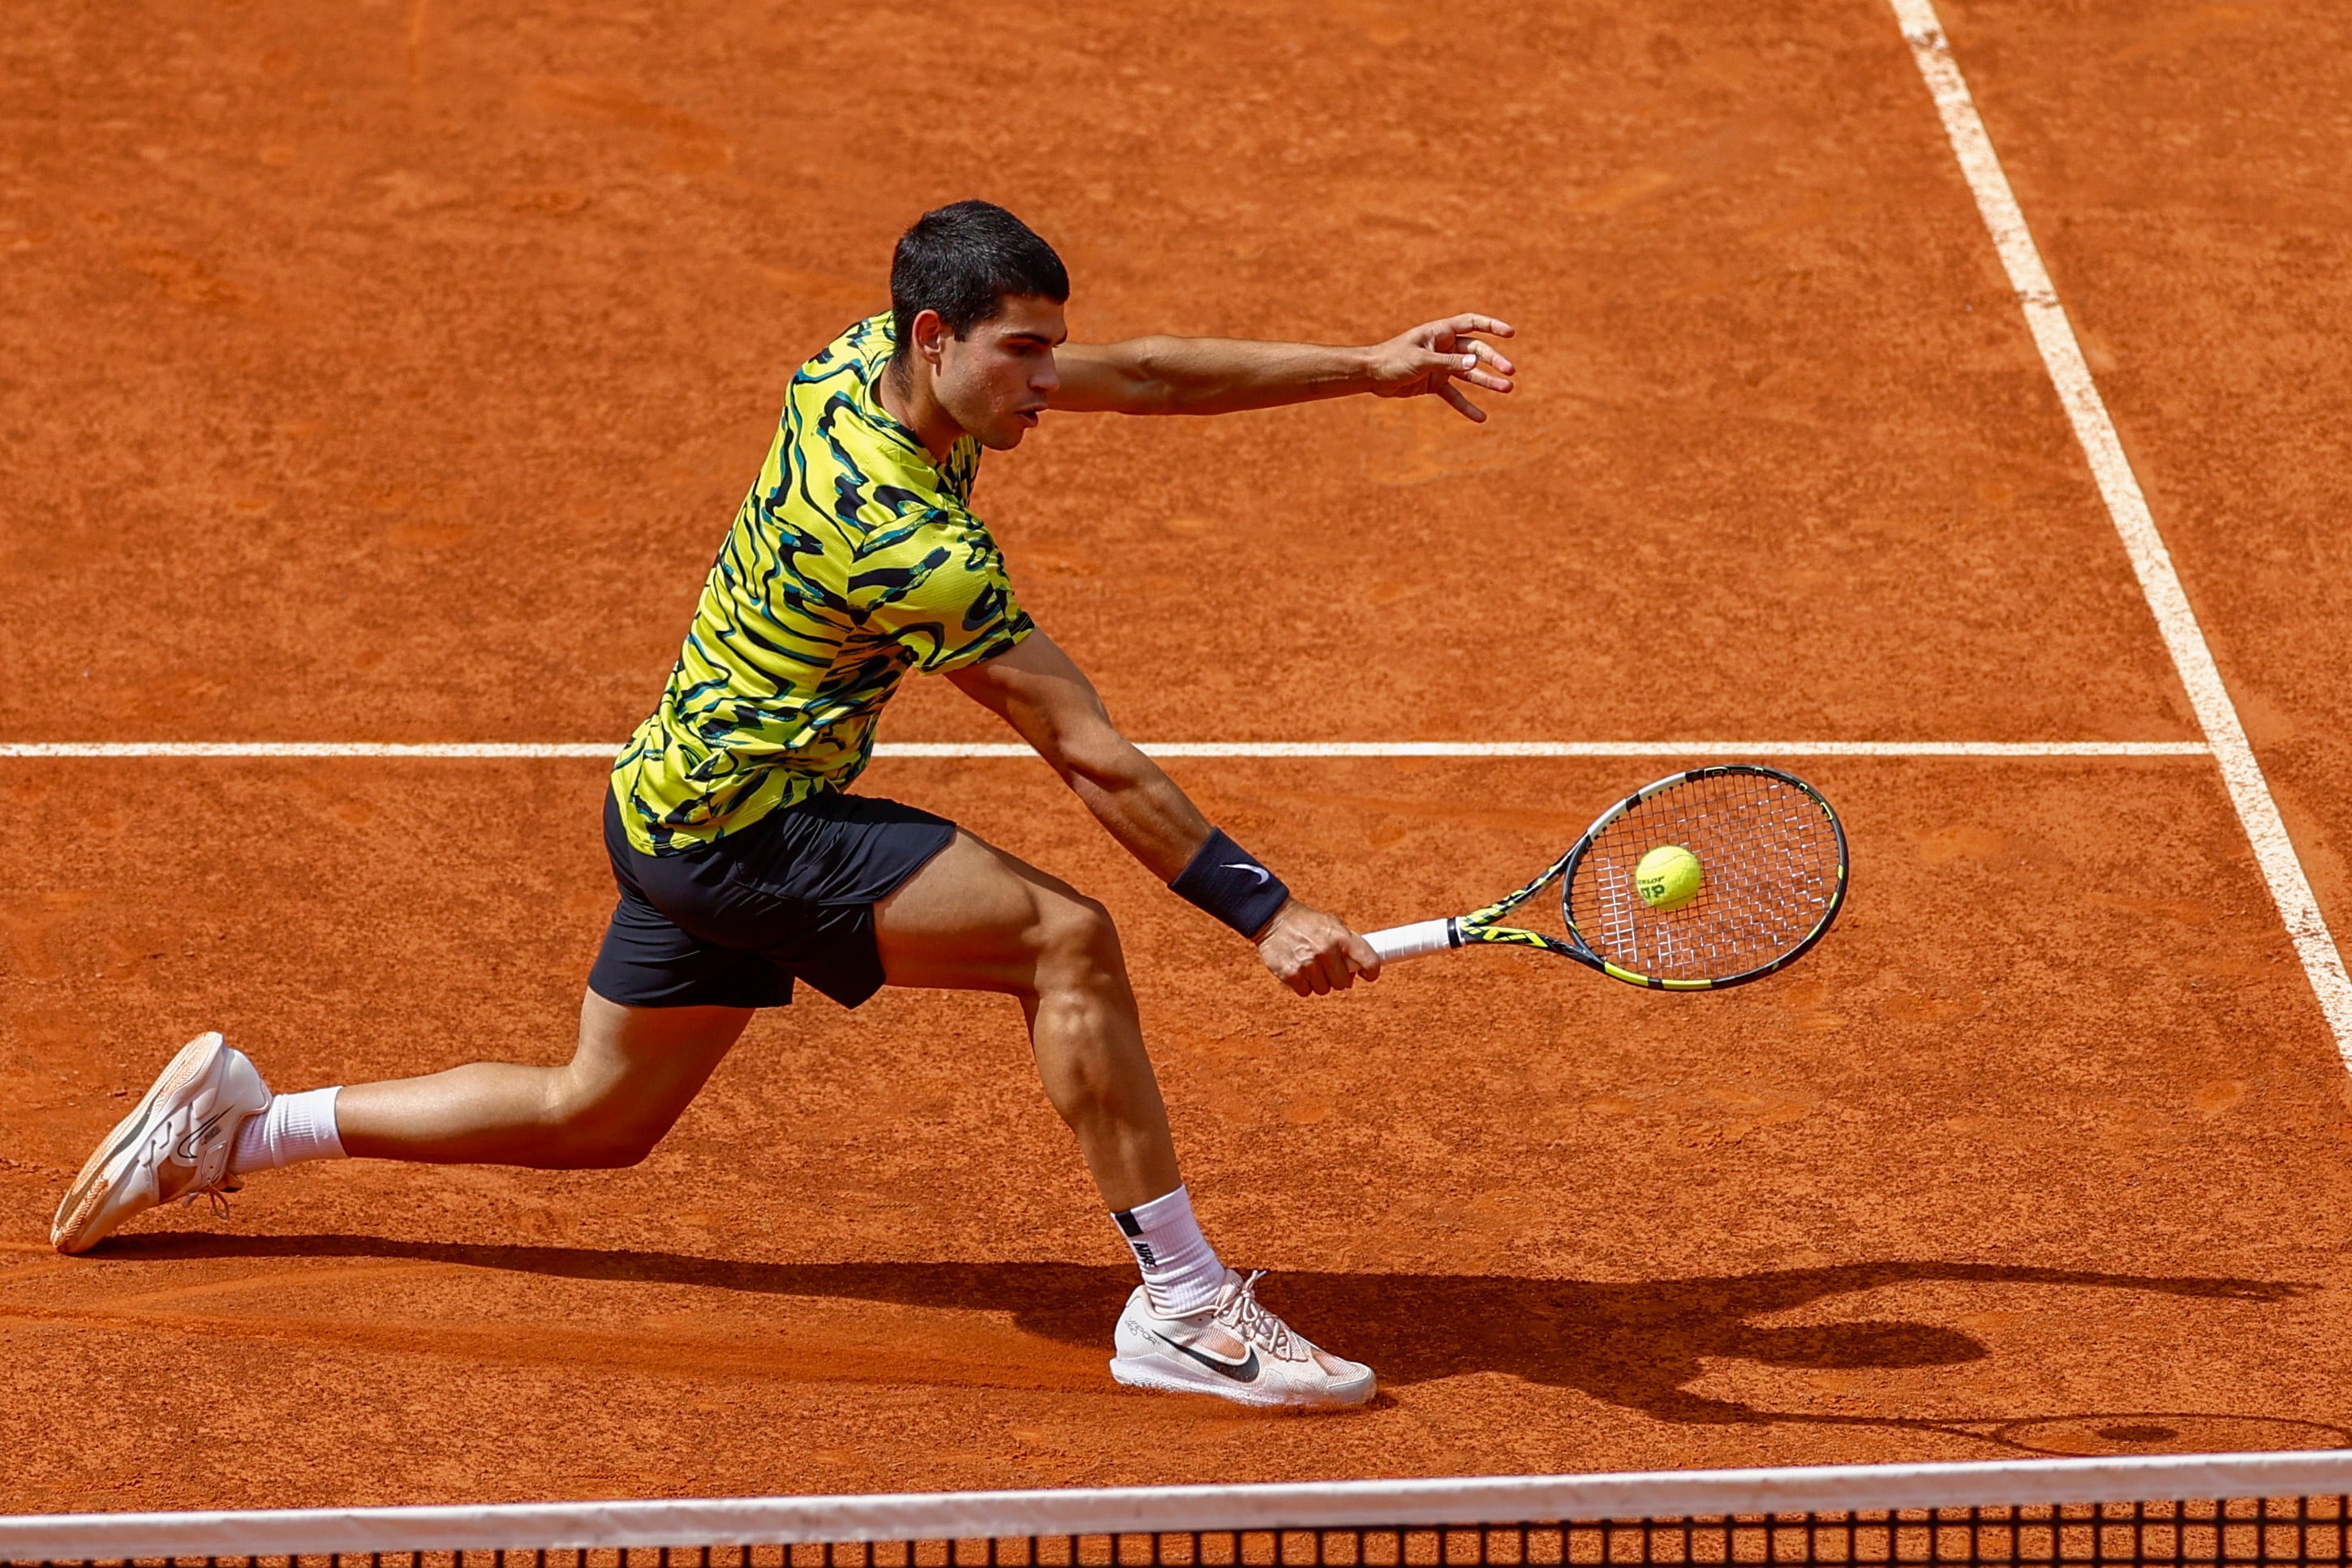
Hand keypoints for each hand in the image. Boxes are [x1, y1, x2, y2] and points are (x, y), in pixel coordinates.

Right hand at [1254, 899, 1381, 996]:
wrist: (1272, 918)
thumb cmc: (1307, 924)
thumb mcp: (1331, 925)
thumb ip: (1347, 948)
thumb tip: (1353, 979)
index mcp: (1341, 937)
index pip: (1369, 961)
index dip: (1371, 972)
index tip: (1367, 974)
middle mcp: (1326, 951)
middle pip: (1342, 983)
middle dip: (1335, 977)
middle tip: (1325, 965)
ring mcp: (1308, 964)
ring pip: (1323, 989)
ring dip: (1318, 981)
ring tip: (1308, 963)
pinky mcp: (1291, 975)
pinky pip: (1305, 992)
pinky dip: (1302, 984)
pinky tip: (1297, 968)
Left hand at [1363, 313, 1516, 421]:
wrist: (1371, 375)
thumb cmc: (1393, 359)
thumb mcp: (1421, 360)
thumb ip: (1448, 362)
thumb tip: (1475, 364)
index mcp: (1441, 332)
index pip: (1472, 324)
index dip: (1492, 326)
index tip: (1510, 334)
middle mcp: (1444, 347)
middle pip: (1476, 351)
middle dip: (1494, 360)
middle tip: (1510, 372)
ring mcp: (1441, 366)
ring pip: (1470, 373)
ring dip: (1488, 381)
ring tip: (1507, 389)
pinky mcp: (1435, 384)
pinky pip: (1455, 395)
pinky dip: (1466, 406)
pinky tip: (1481, 417)